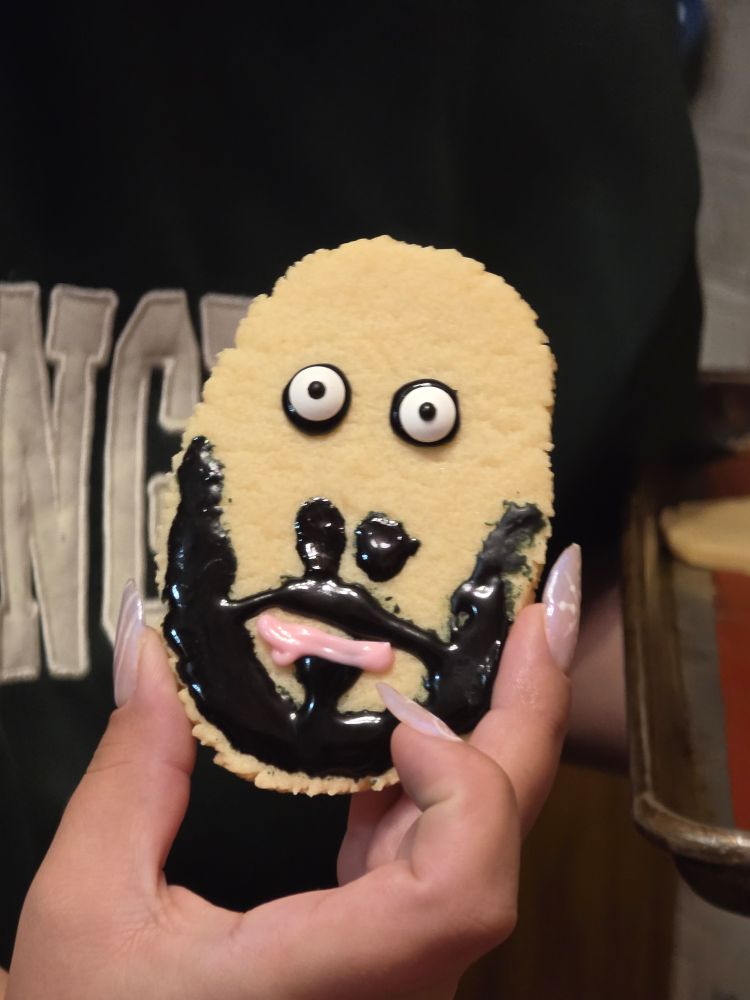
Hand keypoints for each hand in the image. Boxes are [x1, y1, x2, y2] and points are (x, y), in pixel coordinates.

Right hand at [8, 547, 576, 999]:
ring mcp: (401, 966)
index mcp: (323, 979)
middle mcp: (393, 981)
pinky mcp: (386, 947)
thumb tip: (151, 657)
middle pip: (497, 843)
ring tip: (496, 640)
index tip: (404, 716)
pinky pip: (436, 852)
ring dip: (489, 731)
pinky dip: (431, 776)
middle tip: (536, 613)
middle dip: (526, 712)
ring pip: (480, 842)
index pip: (462, 893)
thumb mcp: (88, 904)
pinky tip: (406, 724)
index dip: (462, 791)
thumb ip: (132, 771)